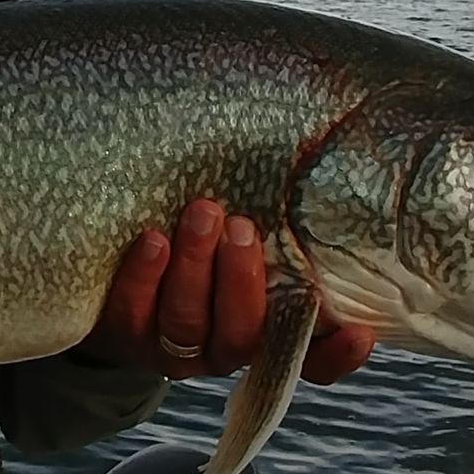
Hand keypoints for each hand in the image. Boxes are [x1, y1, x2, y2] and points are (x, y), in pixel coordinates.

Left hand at [80, 199, 374, 383]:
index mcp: (266, 329)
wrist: (116, 268)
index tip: (358, 332)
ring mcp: (173, 348)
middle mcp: (223, 347)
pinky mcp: (125, 335)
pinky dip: (144, 277)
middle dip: (241, 280)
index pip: (313, 358)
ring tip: (202, 214)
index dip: (336, 354)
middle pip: (241, 333)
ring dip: (195, 267)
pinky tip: (153, 240)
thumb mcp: (243, 228)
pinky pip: (133, 314)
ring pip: (188, 322)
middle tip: (242, 227)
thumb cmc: (203, 236)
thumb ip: (280, 206)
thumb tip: (319, 114)